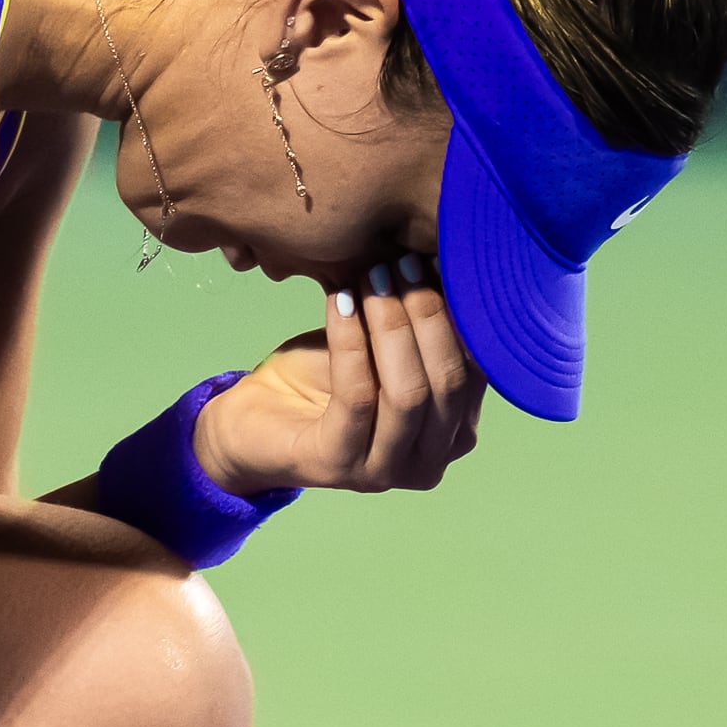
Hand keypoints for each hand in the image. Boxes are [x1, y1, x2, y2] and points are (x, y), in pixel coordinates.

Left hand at [196, 254, 484, 496]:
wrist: (252, 422)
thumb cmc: (322, 380)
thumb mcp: (382, 345)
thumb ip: (419, 320)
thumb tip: (448, 253)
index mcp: (454, 433)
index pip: (475, 370)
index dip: (460, 312)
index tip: (438, 257)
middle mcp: (430, 463)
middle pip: (448, 381)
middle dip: (428, 314)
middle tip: (403, 263)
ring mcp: (385, 472)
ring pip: (408, 393)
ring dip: (391, 325)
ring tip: (372, 275)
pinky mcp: (338, 465)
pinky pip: (357, 395)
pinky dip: (351, 340)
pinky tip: (339, 299)